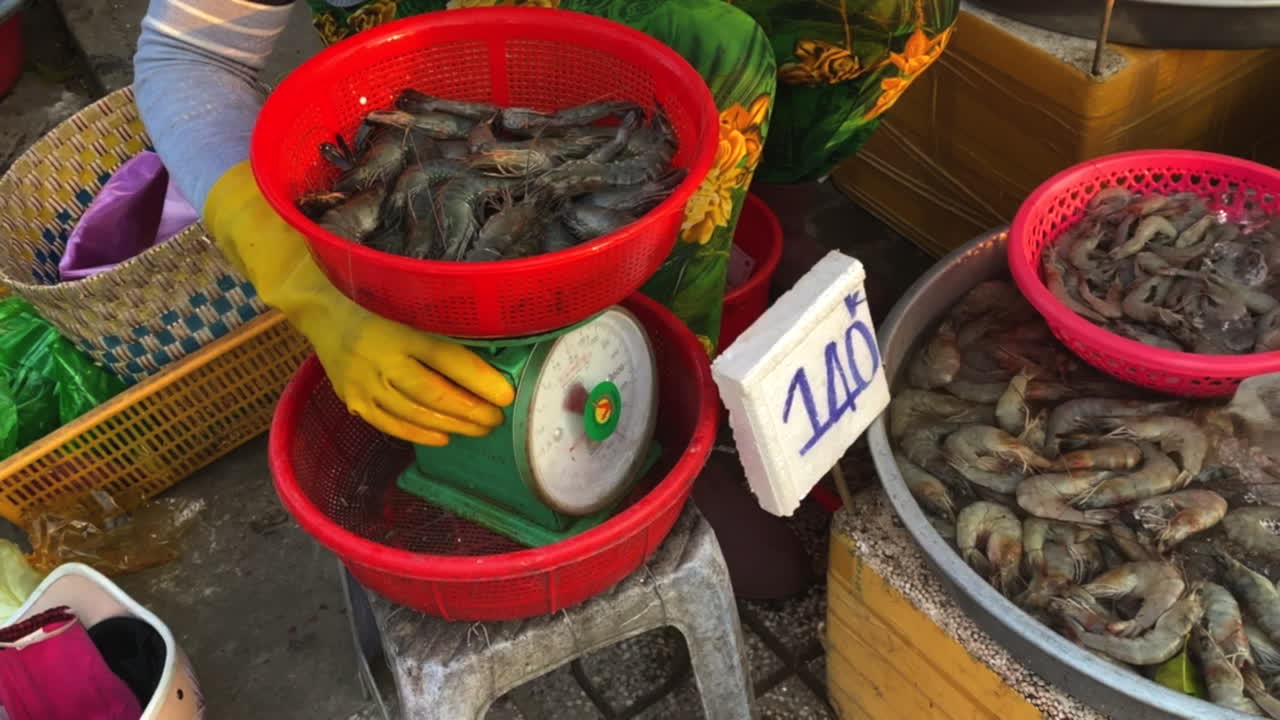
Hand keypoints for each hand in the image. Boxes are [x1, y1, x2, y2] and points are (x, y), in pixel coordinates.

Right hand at [203, 161, 513, 444]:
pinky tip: (443, 437)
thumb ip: (444, 325)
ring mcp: (362, 380)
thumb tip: (493, 353)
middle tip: (496, 418)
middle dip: (470, 410)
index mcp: (400, 327)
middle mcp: (379, 355)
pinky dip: (418, 433)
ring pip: (414, 412)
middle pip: (433, 392)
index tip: (507, 395)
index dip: (480, 380)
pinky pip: (388, 423)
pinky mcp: (351, 397)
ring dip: (451, 425)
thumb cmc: (377, 301)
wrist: (320, 306)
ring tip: (479, 428)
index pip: (448, 358)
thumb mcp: (411, 304)